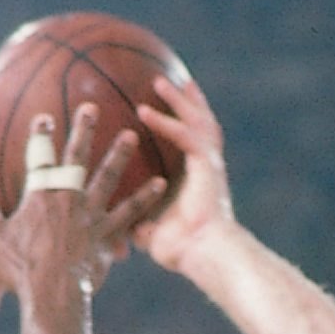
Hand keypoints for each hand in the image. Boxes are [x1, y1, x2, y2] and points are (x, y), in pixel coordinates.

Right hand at [0, 102, 159, 299]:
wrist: (52, 297)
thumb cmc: (19, 269)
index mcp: (40, 195)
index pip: (39, 156)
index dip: (41, 135)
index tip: (44, 117)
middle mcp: (68, 198)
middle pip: (76, 157)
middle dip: (83, 129)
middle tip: (92, 108)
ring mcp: (90, 215)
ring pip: (107, 177)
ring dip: (119, 154)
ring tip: (131, 135)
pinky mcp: (106, 235)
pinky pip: (129, 213)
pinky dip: (144, 198)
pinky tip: (160, 183)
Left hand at [132, 65, 236, 274]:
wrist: (205, 253)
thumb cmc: (184, 250)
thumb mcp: (153, 232)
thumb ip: (141, 224)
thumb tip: (125, 230)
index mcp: (199, 177)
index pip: (192, 140)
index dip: (183, 122)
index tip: (170, 107)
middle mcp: (207, 165)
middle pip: (200, 121)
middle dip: (187, 100)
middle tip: (170, 79)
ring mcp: (209, 163)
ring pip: (195, 120)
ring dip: (177, 100)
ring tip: (158, 82)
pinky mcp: (207, 165)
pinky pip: (185, 136)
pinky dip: (165, 123)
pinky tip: (145, 112)